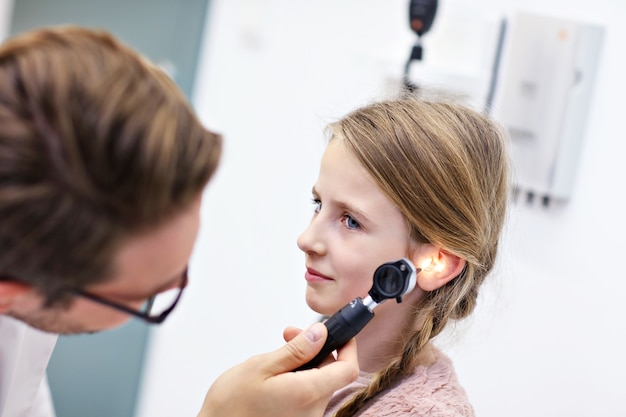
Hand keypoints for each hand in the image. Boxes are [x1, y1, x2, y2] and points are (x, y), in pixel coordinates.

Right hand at [197, 322, 357, 416]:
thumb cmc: (230, 406)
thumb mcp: (261, 367)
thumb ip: (296, 350)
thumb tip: (320, 334)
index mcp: (307, 394)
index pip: (347, 369)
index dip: (347, 347)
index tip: (340, 332)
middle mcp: (312, 412)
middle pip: (331, 374)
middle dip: (315, 350)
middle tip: (290, 335)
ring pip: (318, 384)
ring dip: (304, 365)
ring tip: (276, 357)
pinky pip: (307, 397)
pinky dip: (298, 381)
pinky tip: (276, 376)